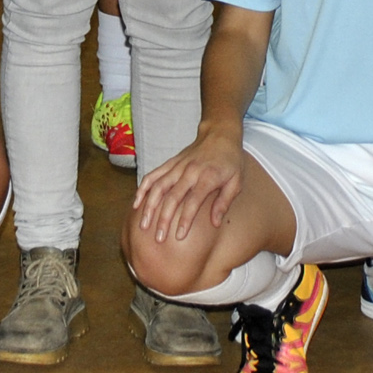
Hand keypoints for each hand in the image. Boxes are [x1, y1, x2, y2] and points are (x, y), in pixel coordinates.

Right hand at [132, 123, 248, 241]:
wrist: (219, 134)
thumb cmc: (230, 161)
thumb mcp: (236, 182)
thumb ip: (224, 202)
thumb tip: (215, 223)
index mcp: (207, 177)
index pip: (192, 202)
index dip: (185, 220)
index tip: (178, 237)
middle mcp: (189, 172)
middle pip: (172, 197)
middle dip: (163, 219)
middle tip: (158, 238)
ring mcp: (177, 166)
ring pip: (158, 187)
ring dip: (149, 207)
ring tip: (143, 225)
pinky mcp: (170, 163)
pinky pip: (153, 175)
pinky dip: (143, 189)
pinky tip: (137, 204)